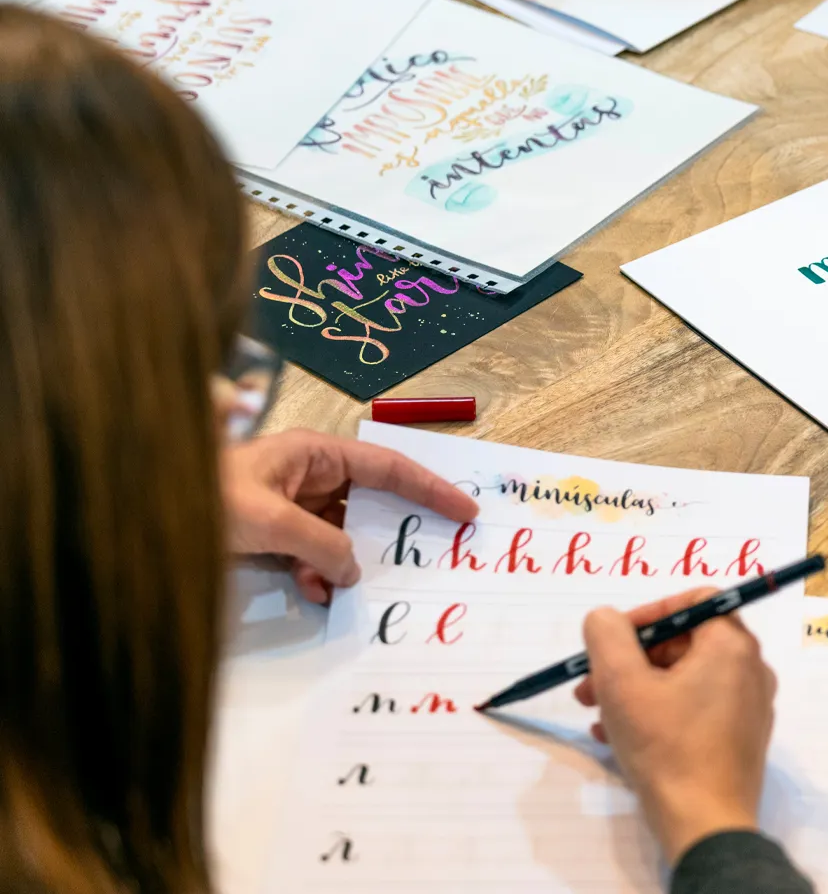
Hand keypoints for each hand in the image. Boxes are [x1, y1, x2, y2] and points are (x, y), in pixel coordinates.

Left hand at [221, 429, 479, 604]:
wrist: (143, 516)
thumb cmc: (204, 499)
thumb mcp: (269, 520)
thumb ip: (322, 544)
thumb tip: (354, 570)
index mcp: (313, 453)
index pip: (387, 466)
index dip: (429, 488)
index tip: (464, 512)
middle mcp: (308, 475)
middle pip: (368, 501)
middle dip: (390, 531)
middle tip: (427, 557)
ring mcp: (291, 505)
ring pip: (341, 534)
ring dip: (347, 562)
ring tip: (356, 587)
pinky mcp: (274, 534)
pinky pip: (313, 554)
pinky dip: (318, 575)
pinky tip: (316, 594)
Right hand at [577, 590, 777, 863]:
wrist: (704, 823)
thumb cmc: (666, 746)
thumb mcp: (622, 682)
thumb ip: (607, 636)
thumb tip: (606, 619)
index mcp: (732, 646)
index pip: (694, 601)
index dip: (648, 612)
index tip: (613, 637)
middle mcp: (749, 670)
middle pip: (683, 643)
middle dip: (630, 659)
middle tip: (590, 683)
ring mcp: (747, 707)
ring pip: (683, 679)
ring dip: (634, 688)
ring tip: (596, 713)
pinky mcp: (738, 738)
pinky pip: (693, 709)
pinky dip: (655, 713)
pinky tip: (615, 736)